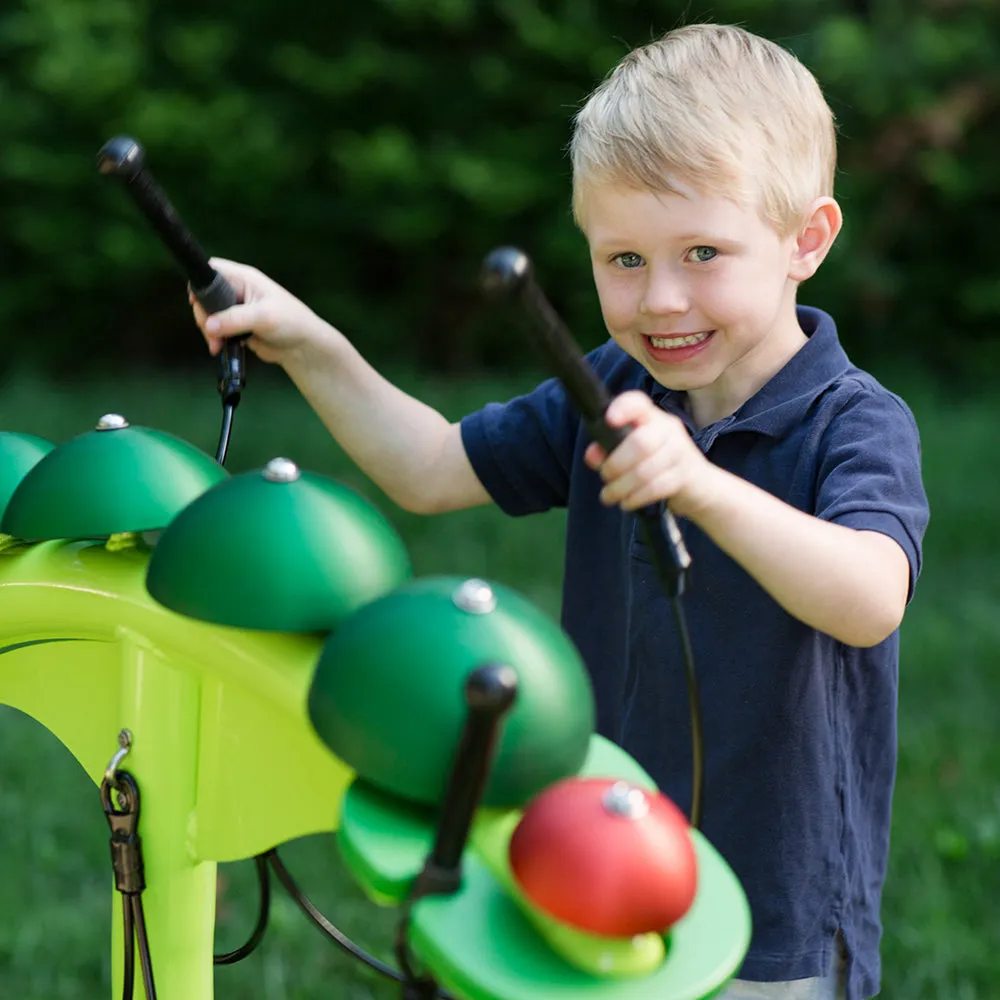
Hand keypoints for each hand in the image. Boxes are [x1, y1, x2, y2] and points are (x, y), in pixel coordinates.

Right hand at [188, 258, 331, 365]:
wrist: (302, 347)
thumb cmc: (291, 322)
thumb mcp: (263, 317)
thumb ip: (235, 319)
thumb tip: (210, 325)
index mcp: (245, 278)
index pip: (214, 270)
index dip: (201, 282)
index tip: (195, 302)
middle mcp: (238, 291)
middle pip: (206, 297)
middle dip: (205, 316)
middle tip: (211, 332)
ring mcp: (236, 310)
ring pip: (210, 316)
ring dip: (209, 331)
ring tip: (217, 345)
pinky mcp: (236, 327)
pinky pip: (217, 330)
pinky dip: (215, 339)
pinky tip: (219, 348)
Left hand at [583, 391, 716, 517]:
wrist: (698, 485)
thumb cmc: (657, 464)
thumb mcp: (631, 454)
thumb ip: (608, 451)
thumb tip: (592, 455)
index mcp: (651, 418)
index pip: (639, 403)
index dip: (623, 408)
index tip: (609, 420)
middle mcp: (668, 429)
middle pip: (640, 443)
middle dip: (616, 464)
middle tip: (605, 477)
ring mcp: (680, 451)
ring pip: (646, 470)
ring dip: (621, 487)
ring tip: (610, 496)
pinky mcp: (686, 475)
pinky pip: (656, 487)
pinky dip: (636, 497)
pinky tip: (627, 502)